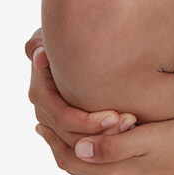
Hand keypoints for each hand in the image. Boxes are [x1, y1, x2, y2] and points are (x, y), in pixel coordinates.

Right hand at [26, 28, 135, 145]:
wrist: (79, 37)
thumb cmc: (68, 31)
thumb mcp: (54, 33)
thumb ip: (43, 43)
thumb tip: (39, 54)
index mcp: (40, 91)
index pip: (63, 117)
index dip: (87, 121)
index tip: (115, 116)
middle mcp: (45, 110)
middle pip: (73, 135)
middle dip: (102, 133)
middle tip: (131, 122)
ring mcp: (56, 120)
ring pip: (80, 143)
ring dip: (107, 137)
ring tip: (134, 125)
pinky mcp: (72, 124)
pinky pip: (86, 142)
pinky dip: (106, 140)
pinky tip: (130, 132)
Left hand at [35, 113, 173, 174]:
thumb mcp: (147, 140)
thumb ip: (112, 146)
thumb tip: (79, 147)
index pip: (70, 159)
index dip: (52, 138)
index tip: (38, 117)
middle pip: (73, 165)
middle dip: (55, 143)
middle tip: (39, 120)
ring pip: (85, 167)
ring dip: (69, 148)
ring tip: (56, 128)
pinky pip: (99, 167)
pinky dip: (86, 152)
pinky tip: (89, 138)